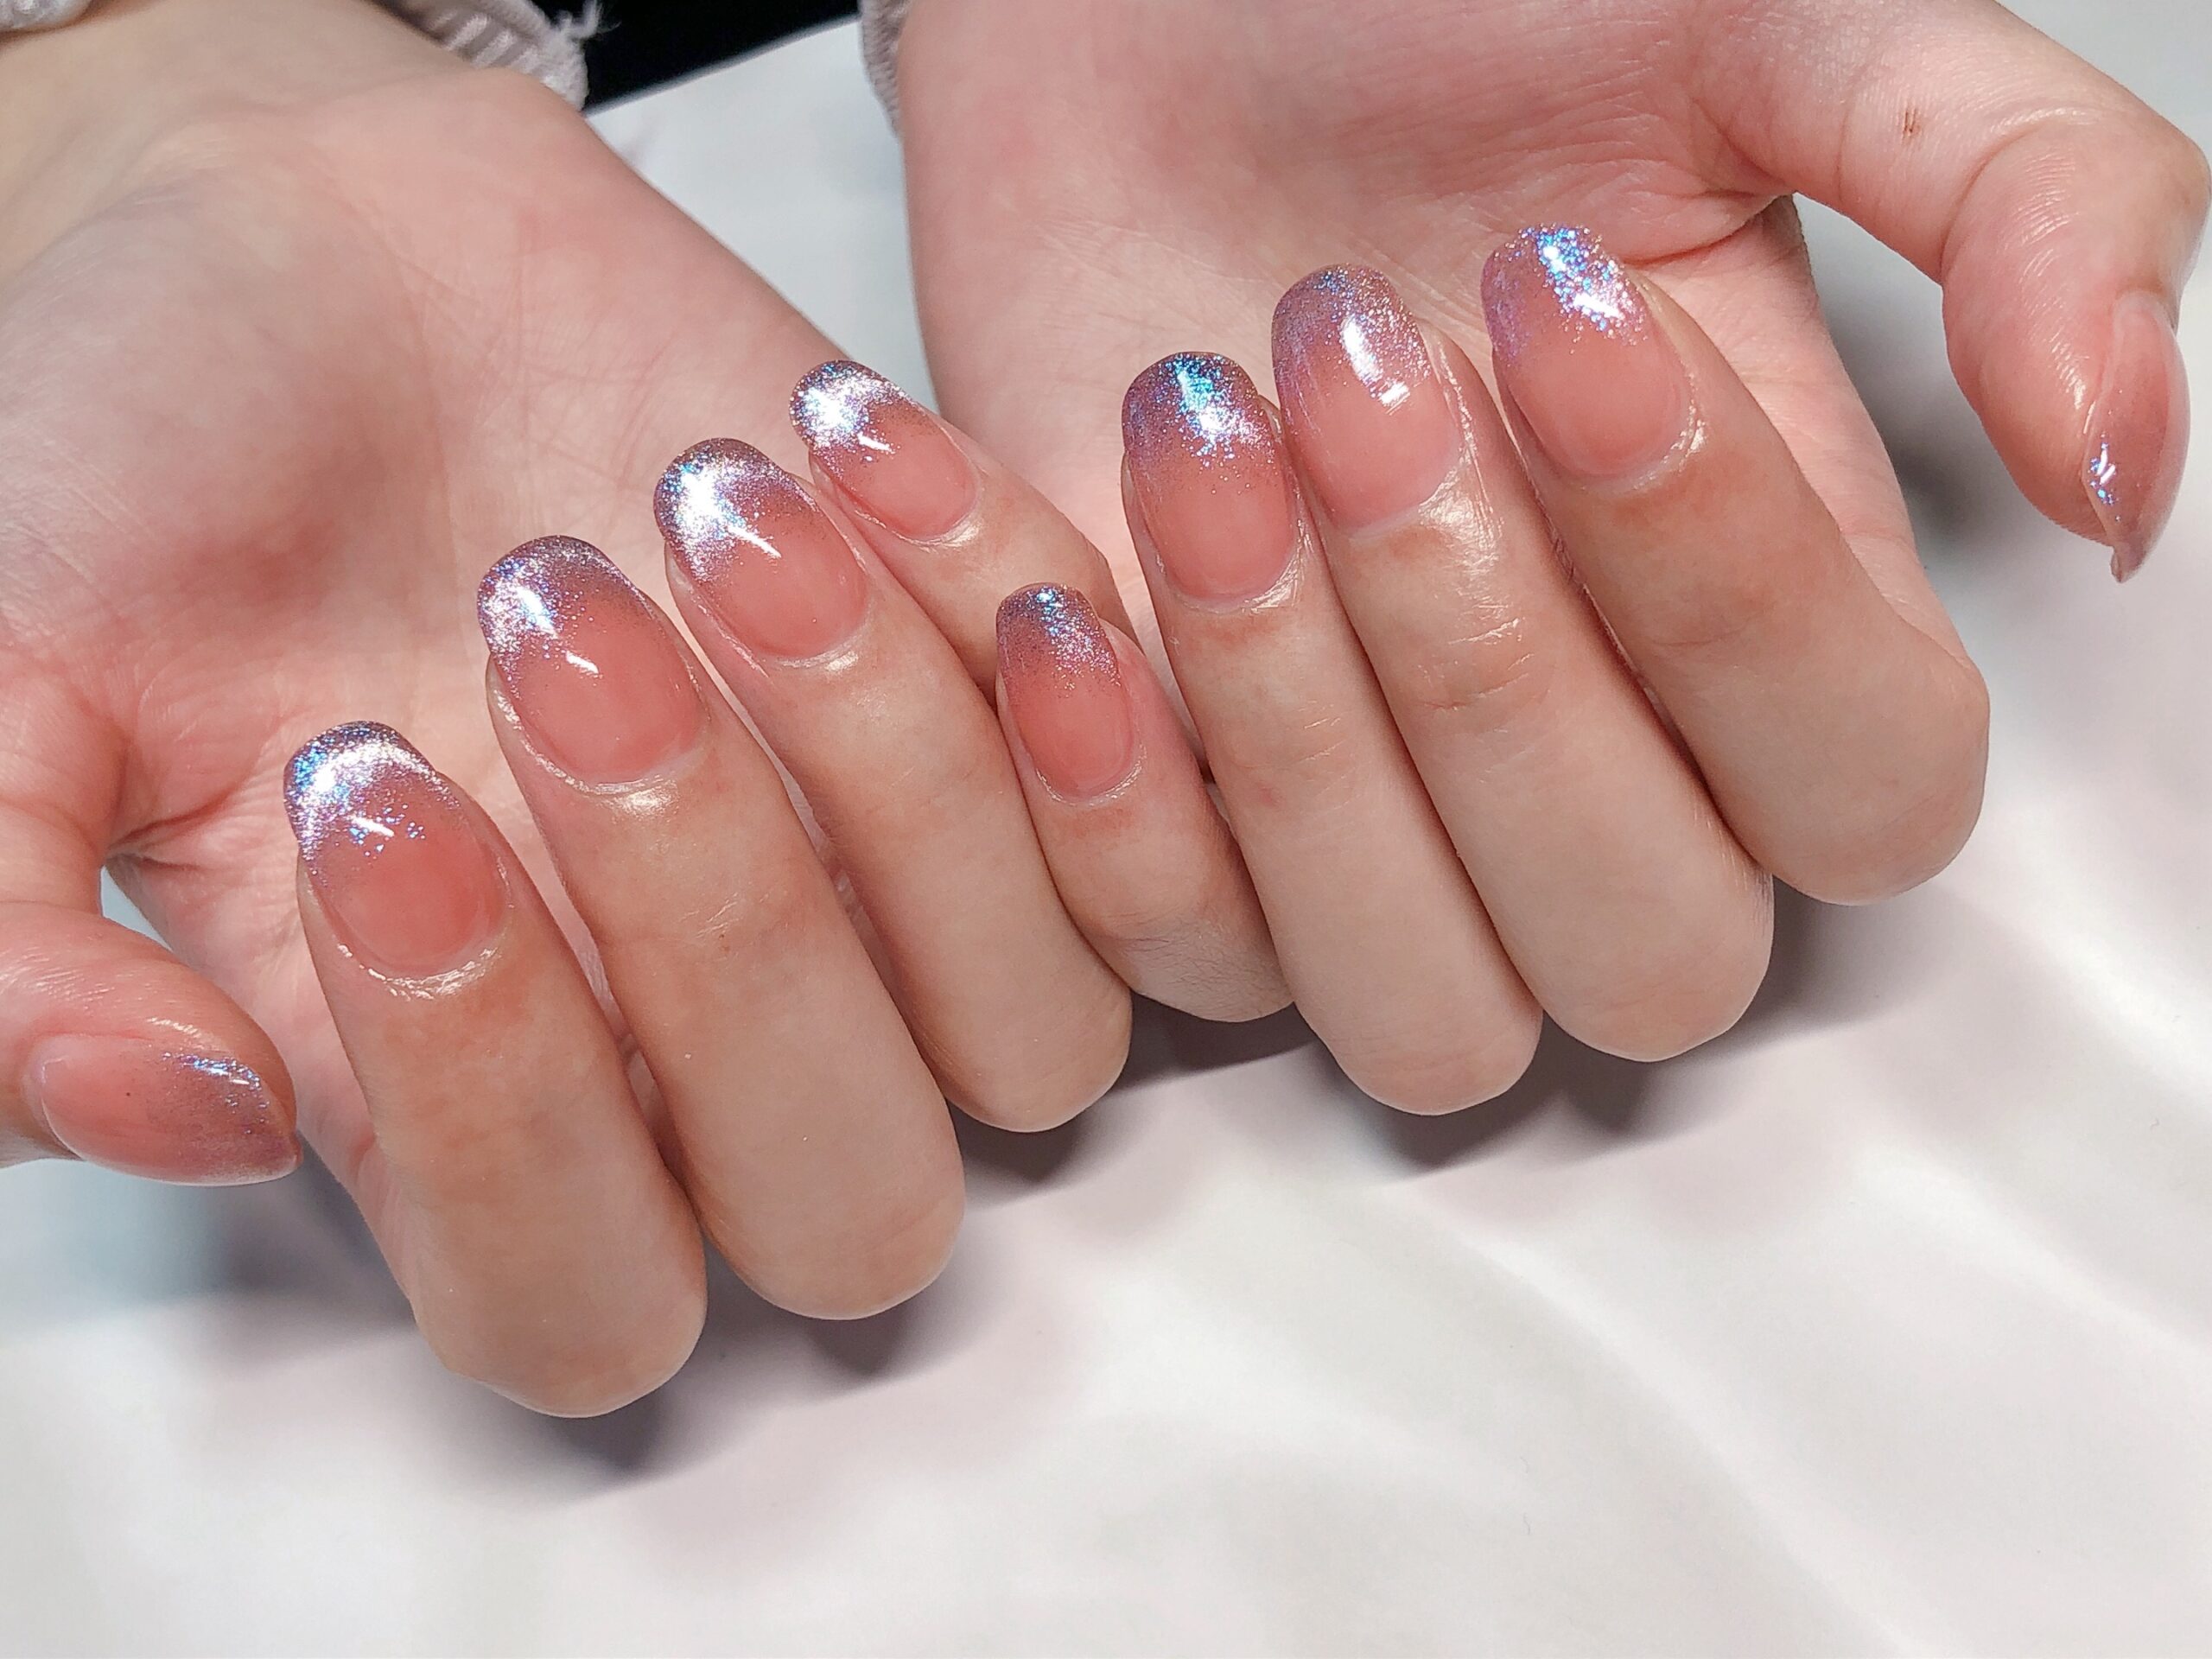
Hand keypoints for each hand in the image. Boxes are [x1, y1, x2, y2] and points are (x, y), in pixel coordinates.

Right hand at [0, 0, 1131, 1412]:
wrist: (315, 240)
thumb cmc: (135, 466)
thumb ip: (5, 948)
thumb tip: (188, 1120)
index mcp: (463, 1101)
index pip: (570, 1292)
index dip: (505, 1119)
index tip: (361, 787)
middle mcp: (703, 1042)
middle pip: (848, 1203)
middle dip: (722, 926)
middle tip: (552, 626)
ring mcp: (892, 900)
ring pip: (1039, 1030)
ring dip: (894, 769)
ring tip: (706, 506)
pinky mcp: (1020, 731)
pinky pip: (1152, 790)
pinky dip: (1028, 619)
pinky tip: (842, 443)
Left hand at [897, 0, 2205, 1104]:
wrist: (1136, 13)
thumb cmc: (1444, 23)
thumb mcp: (1777, 27)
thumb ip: (2024, 202)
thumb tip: (2122, 467)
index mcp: (1775, 612)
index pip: (1864, 789)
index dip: (1731, 595)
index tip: (1575, 310)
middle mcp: (1592, 771)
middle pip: (1645, 954)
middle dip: (1490, 667)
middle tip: (1356, 360)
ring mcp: (1373, 835)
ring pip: (1417, 1009)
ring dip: (1298, 740)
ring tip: (1193, 428)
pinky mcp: (1170, 840)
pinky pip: (1171, 969)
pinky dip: (1102, 796)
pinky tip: (1059, 581)